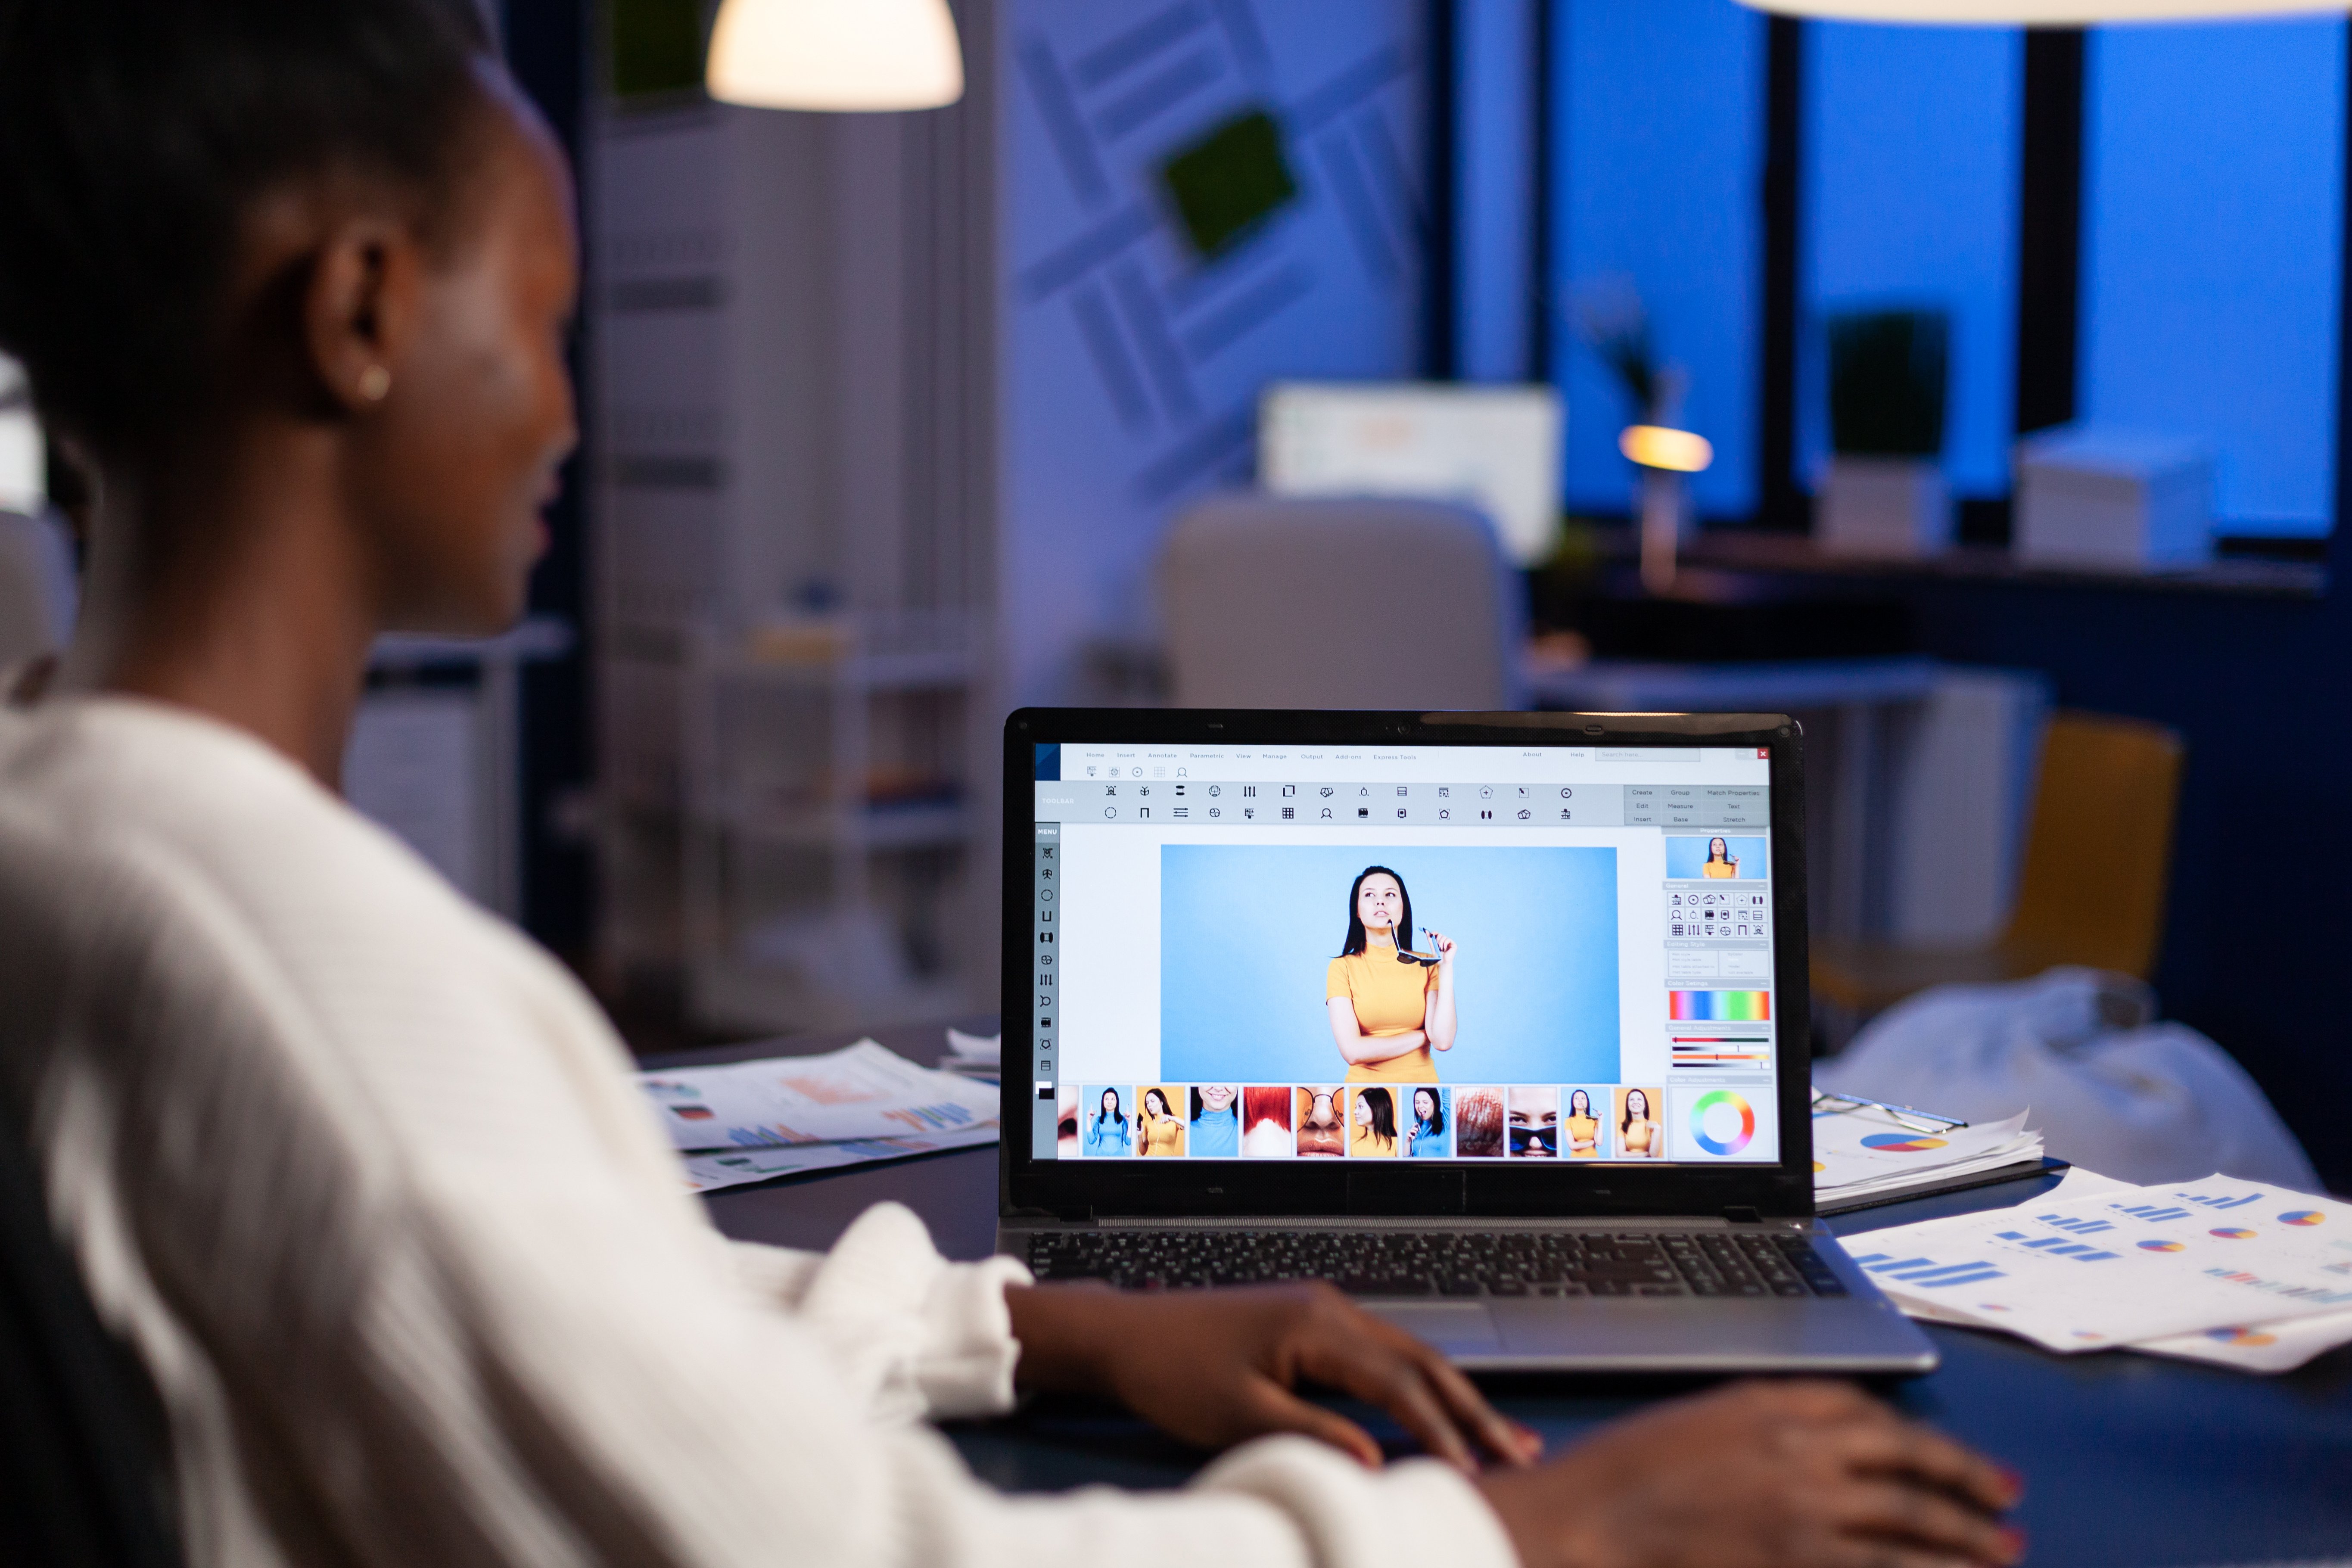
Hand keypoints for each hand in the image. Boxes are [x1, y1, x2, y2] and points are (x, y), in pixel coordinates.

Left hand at [1006, 1281, 1540, 1472]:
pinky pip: (1382, 1352)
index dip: (1442, 1430)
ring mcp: (1323, 1309)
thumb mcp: (1238, 1416)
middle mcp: (1330, 1308)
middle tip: (1523, 1450)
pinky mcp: (1313, 1320)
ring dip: (1453, 1395)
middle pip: (1421, 1359)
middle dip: (1474, 1409)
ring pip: (1408, 1353)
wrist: (1127, 1333)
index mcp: (1316, 1325)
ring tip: (1500, 1435)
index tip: (1476, 1471)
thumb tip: (1376, 1460)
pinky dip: (1418, 1383)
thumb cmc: (1173, 1373)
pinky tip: (1440, 1406)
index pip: (1399, 1383)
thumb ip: (1312, 1436)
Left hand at [1431, 930, 1455, 964]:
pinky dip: (1445, 944)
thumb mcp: (1432, 946)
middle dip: (1437, 940)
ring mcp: (1450, 942)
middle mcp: (1445, 941)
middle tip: (1437, 946)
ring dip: (1441, 943)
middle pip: (1440, 934)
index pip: (1437, 933)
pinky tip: (1445, 949)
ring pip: (1444, 937)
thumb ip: (1429, 938)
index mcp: (1440, 941)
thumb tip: (1426, 930)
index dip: (1434, 932)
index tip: (1431, 934)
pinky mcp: (1454, 944)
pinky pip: (1448, 939)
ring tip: (1441, 949)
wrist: (1442, 962)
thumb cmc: (1438, 956)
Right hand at [1477, 1381, 2021, 1567]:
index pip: (1869, 1411)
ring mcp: (1803, 1513)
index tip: (1954, 1457)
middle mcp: (1798, 1451)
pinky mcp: (1797, 1563)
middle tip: (2007, 1501)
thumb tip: (1829, 1444)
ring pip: (1911, 1524)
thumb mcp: (1699, 1423)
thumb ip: (1765, 1426)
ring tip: (2005, 1551)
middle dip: (1967, 1483)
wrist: (1584, 1526)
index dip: (1921, 1436)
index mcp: (1770, 1404)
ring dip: (1966, 1540)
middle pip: (1907, 1461)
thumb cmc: (1622, 1477)